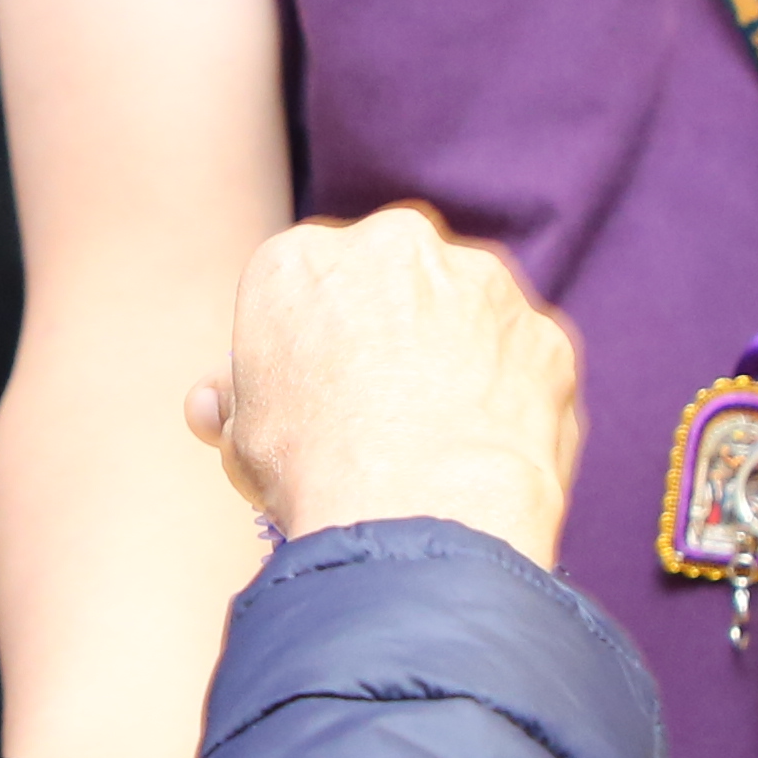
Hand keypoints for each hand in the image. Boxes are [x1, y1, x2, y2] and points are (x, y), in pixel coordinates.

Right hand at [194, 207, 579, 562]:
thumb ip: (236, 402)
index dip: (304, 351)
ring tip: (438, 446)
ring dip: (454, 360)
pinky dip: (509, 402)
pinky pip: (522, 367)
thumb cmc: (313, 473)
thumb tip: (213, 406)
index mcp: (299, 259)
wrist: (419, 513)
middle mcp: (394, 244)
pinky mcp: (544, 333)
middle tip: (379, 416)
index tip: (312, 400)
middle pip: (387, 286)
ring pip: (464, 316)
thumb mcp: (241, 440)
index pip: (300, 293)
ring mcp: (482, 283)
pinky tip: (486, 456)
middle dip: (386, 335)